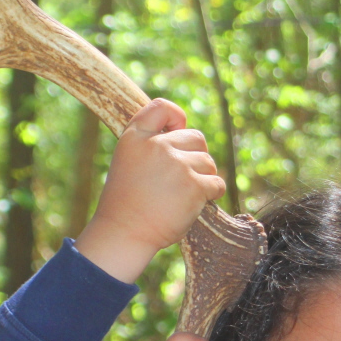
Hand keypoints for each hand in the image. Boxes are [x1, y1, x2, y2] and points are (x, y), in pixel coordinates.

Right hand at [75, 98, 224, 282]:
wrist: (124, 233)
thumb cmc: (126, 202)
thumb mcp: (128, 161)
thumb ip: (150, 143)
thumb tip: (183, 130)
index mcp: (135, 137)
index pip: (161, 107)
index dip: (176, 117)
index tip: (177, 130)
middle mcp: (157, 146)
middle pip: (196, 138)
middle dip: (195, 157)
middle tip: (180, 179)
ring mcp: (177, 165)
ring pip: (208, 163)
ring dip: (203, 178)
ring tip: (181, 196)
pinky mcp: (194, 186)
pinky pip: (217, 184)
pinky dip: (210, 195)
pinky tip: (193, 204)